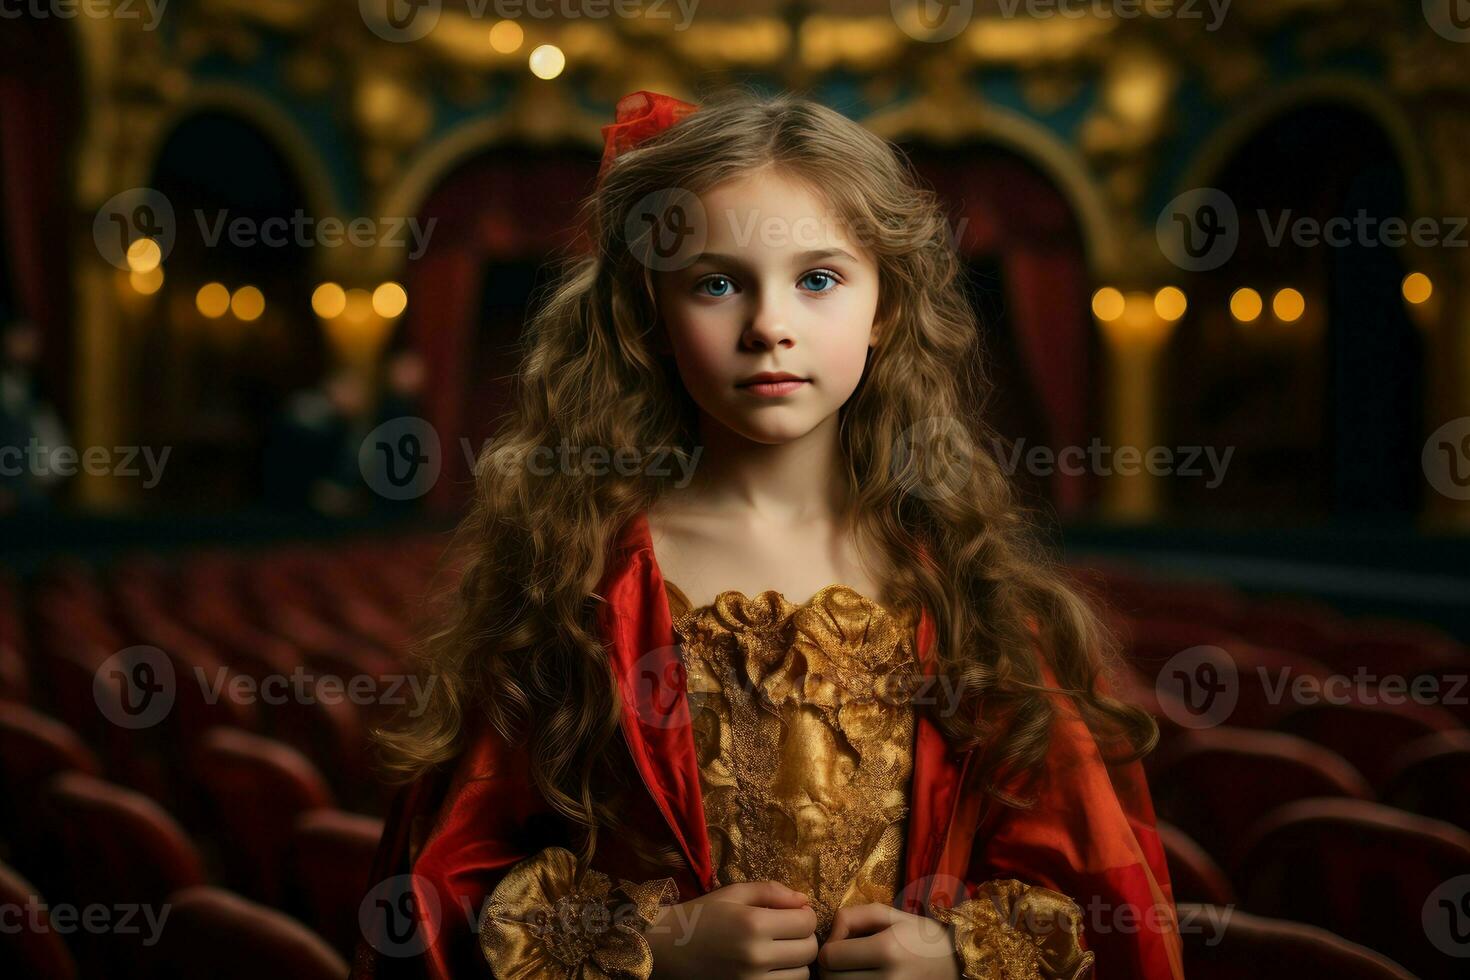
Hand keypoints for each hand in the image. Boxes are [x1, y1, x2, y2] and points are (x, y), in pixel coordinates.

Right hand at [645, 879, 817, 978]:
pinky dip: (782, 978)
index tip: (793, 913)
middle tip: (788, 932)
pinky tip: (768, 967)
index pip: (806, 922)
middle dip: (804, 938)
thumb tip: (804, 899)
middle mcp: (755, 956)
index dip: (804, 915)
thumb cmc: (699, 917)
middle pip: (809, 951)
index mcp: (753, 924)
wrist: (665, 950)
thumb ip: (771, 892)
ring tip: (777, 952)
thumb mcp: (733, 894)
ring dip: (795, 962)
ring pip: (801, 976)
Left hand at [816, 904, 960, 978]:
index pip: (830, 957)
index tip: (843, 942)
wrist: (956, 965)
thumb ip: (853, 916)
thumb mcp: (891, 915)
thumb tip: (830, 936)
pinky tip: (864, 979)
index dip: (830, 946)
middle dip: (831, 967)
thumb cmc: (921, 937)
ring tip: (856, 969)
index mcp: (888, 950)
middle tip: (846, 958)